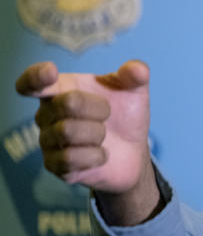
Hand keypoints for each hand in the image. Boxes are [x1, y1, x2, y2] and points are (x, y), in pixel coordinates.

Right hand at [15, 60, 159, 224]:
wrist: (133, 151)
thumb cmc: (125, 114)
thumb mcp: (135, 91)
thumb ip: (136, 74)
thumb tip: (138, 69)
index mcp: (60, 90)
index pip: (32, 82)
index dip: (35, 76)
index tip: (51, 72)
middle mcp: (46, 115)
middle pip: (66, 103)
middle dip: (99, 107)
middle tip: (109, 113)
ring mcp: (48, 141)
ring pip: (67, 131)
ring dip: (97, 132)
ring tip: (104, 135)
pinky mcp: (55, 166)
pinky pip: (70, 158)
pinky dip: (96, 155)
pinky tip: (102, 154)